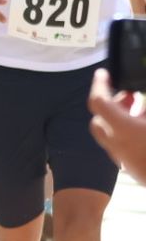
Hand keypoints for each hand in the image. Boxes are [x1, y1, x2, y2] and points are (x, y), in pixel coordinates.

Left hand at [89, 69, 145, 184]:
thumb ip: (144, 104)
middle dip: (111, 104)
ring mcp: (123, 158)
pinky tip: (144, 129)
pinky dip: (127, 133)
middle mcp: (118, 144)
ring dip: (120, 118)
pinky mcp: (132, 168)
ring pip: (110, 133)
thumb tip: (139, 96)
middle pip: (99, 119)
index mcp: (125, 130)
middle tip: (128, 94)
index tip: (104, 73)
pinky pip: (121, 145)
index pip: (98, 102)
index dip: (99, 84)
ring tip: (141, 109)